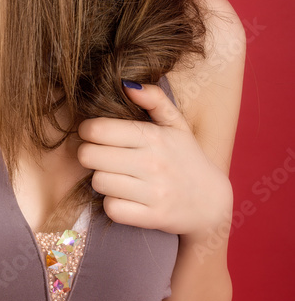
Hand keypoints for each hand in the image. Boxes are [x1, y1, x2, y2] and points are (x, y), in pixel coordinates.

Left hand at [76, 82, 231, 239]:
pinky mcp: (152, 217)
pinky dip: (113, 204)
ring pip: (98, 182)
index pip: (97, 129)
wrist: (212, 203)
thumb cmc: (187, 158)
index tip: (96, 135)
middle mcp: (153, 163)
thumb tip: (126, 84)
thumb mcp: (176, 124)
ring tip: (115, 176)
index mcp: (154, 136)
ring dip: (101, 180)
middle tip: (101, 156)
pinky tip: (122, 197)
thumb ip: (154, 99)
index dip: (88, 131)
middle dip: (90, 155)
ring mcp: (153, 192)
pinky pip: (112, 208)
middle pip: (90, 156)